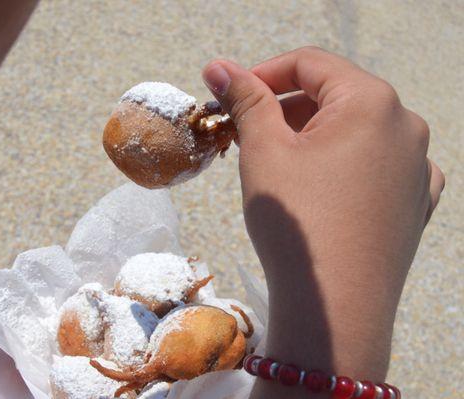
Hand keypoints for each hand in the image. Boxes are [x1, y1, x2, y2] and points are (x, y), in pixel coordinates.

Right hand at [202, 47, 443, 396]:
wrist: (334, 311)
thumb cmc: (297, 224)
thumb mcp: (263, 151)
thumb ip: (245, 99)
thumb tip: (220, 66)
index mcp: (371, 102)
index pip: (310, 64)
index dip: (262, 74)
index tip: (230, 95)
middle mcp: (405, 127)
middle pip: (334, 96)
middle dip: (284, 109)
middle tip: (244, 134)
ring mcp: (416, 167)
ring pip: (354, 132)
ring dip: (310, 137)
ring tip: (274, 164)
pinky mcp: (414, 202)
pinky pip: (374, 166)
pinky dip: (341, 165)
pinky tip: (318, 188)